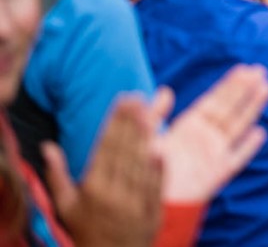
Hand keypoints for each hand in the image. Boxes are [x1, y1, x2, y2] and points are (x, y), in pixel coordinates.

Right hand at [44, 97, 162, 246]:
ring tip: (155, 109)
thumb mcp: (65, 206)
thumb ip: (56, 174)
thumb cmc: (84, 229)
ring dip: (149, 136)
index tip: (123, 99)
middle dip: (133, 121)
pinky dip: (159, 170)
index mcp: (92, 189)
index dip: (115, 122)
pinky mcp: (152, 212)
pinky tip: (162, 148)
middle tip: (140, 96)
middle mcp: (113, 194)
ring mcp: (134, 204)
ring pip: (141, 164)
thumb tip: (47, 146)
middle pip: (125, 150)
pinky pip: (156, 188)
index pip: (106, 148)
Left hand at [155, 65, 267, 203]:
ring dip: (252, 108)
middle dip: (245, 89)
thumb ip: (154, 115)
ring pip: (238, 126)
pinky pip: (237, 158)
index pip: (214, 100)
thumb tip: (165, 90)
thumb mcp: (142, 136)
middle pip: (230, 108)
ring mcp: (214, 154)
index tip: (244, 68)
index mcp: (189, 125)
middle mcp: (205, 137)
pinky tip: (260, 133)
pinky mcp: (217, 174)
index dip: (229, 84)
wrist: (146, 201)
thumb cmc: (140, 169)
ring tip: (267, 88)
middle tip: (261, 70)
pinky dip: (248, 147)